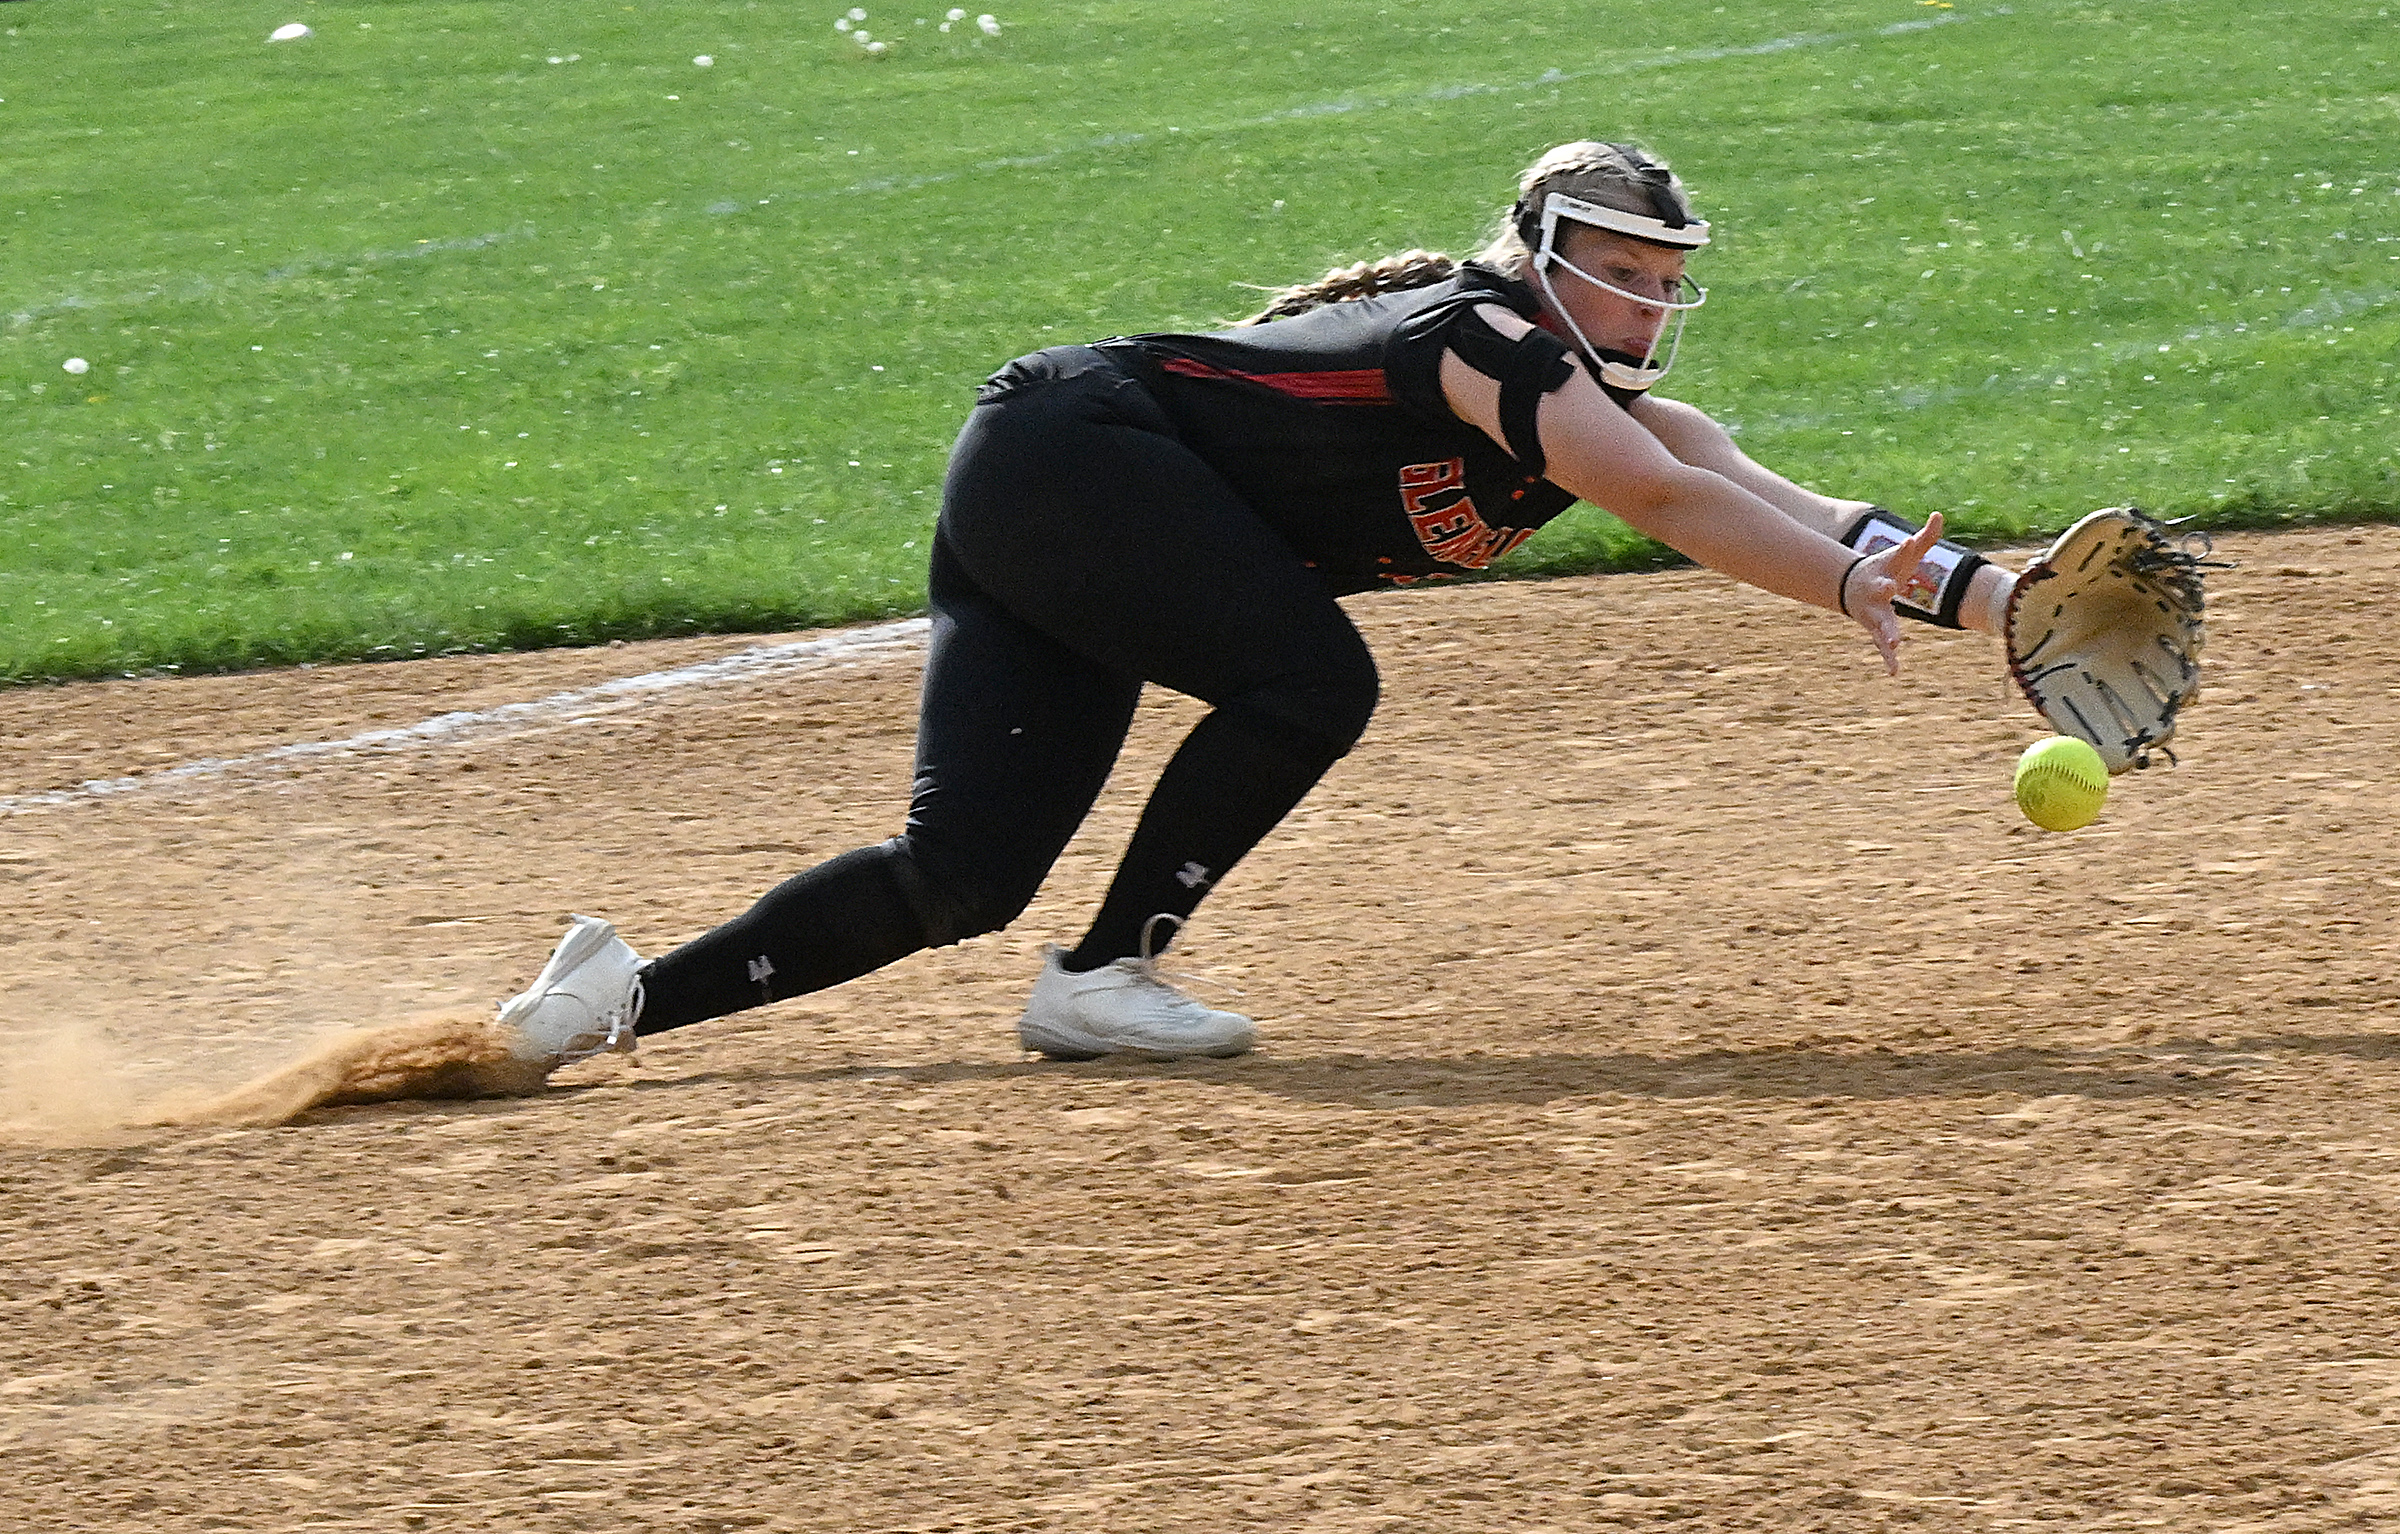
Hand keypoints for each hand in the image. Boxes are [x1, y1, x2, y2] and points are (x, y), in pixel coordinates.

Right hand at [1842, 510, 1943, 675]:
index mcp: (1886, 569)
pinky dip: (1888, 659)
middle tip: (1889, 586)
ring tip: (1894, 643)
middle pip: (1881, 589)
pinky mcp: (1876, 629)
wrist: (1854, 588)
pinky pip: (1882, 646)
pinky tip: (1895, 673)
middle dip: (1884, 588)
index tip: (1910, 541)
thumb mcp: (1904, 554)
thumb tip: (1940, 514)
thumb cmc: (1886, 569)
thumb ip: (1925, 537)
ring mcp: (1874, 611)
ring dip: (1887, 632)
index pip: (1899, 555)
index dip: (1905, 548)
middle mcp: (1877, 590)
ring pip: (1881, 623)